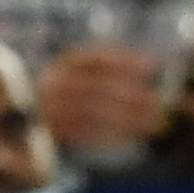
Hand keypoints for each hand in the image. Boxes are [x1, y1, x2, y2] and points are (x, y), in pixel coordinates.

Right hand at [39, 40, 164, 154]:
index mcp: (66, 63)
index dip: (125, 60)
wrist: (34, 112)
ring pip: (99, 113)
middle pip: (100, 87)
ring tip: (155, 122)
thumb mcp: (86, 71)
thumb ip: (114, 68)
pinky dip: (119, 134)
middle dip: (133, 95)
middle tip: (158, 103)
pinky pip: (93, 133)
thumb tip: (154, 65)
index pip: (97, 58)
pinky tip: (138, 134)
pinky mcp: (59, 131)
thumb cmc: (74, 88)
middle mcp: (58, 83)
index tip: (152, 66)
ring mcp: (55, 108)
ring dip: (131, 119)